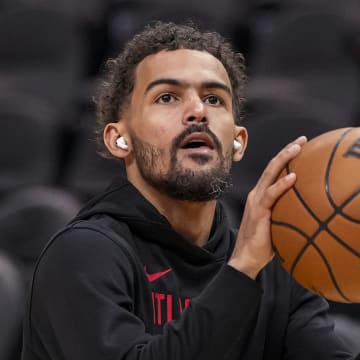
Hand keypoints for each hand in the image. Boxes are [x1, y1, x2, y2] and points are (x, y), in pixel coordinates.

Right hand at [228, 136, 306, 278]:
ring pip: (270, 174)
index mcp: (260, 195)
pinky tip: (293, 177)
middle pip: (272, 166)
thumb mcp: (277, 222)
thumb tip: (307, 208)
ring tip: (298, 148)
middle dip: (287, 151)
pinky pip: (271, 195)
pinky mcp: (258, 211)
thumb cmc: (263, 242)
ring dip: (284, 159)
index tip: (300, 146)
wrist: (246, 257)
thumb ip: (286, 211)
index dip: (285, 157)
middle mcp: (257, 194)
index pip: (273, 171)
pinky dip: (282, 185)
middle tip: (302, 140)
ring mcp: (256, 201)